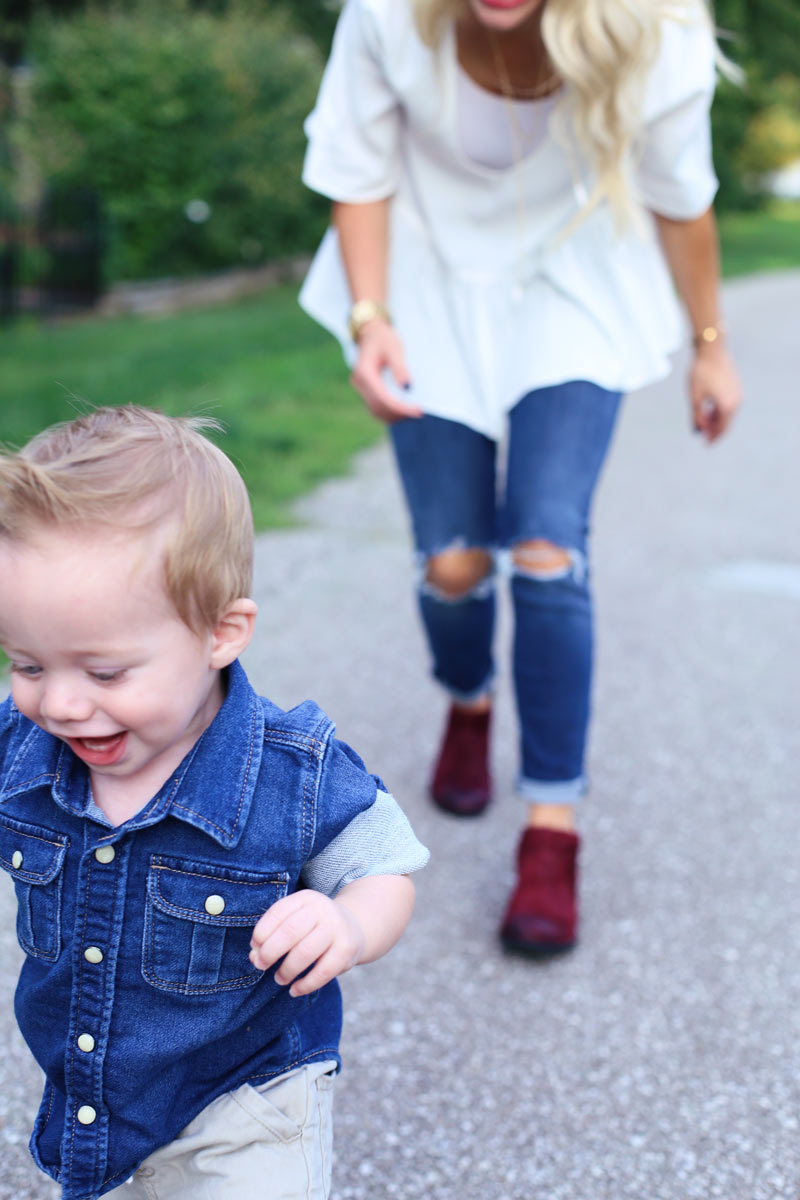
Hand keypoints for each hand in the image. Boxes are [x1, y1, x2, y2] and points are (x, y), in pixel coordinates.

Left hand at [250, 889, 365, 997]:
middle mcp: (322, 909)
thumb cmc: (313, 926)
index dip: (261, 933)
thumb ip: (272, 934)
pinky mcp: (347, 951)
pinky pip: (323, 972)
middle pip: (290, 932)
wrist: (353, 926)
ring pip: (305, 953)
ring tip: (279, 978)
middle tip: (261, 966)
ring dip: (286, 970)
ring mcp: (337, 929)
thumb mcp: (295, 919)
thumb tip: (254, 956)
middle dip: (270, 953)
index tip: (254, 948)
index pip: (277, 913)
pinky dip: (305, 985)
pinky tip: (295, 990)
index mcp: (305, 898)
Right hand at [350, 319, 422, 422]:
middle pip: (378, 407)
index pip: (383, 398)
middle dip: (398, 413)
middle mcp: (359, 382)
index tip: (417, 411)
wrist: (371, 333)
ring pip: (376, 410)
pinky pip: (376, 406)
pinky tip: (403, 409)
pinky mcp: (365, 390)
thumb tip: (407, 387)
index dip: (400, 407)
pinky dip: (389, 410)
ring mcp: (360, 387)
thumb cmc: (383, 338)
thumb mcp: (394, 348)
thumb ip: (399, 368)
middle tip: (418, 413)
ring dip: (394, 415)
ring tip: (412, 412)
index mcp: (365, 372)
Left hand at [689, 343, 741, 442]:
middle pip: (727, 423)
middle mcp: (736, 401)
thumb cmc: (701, 372)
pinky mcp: (736, 387)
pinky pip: (730, 405)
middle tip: (705, 437)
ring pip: (729, 414)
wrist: (712, 350)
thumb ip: (697, 415)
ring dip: (718, 421)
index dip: (713, 437)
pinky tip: (710, 410)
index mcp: (727, 405)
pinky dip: (721, 411)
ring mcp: (738, 393)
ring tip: (705, 423)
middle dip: (716, 431)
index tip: (705, 443)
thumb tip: (698, 431)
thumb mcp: (695, 397)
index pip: (721, 428)